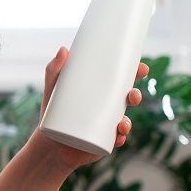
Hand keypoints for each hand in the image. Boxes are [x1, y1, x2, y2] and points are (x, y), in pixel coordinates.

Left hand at [37, 47, 149, 169]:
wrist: (48, 141)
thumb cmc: (51, 111)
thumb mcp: (52, 88)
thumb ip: (54, 69)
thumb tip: (63, 49)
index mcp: (99, 92)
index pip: (120, 80)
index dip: (134, 74)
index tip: (141, 68)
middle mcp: (106, 108)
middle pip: (127, 100)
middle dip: (135, 95)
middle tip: (132, 94)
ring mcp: (106, 125)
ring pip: (125, 120)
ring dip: (129, 121)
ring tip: (122, 122)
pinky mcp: (103, 141)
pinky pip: (117, 140)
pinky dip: (120, 138)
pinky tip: (118, 136)